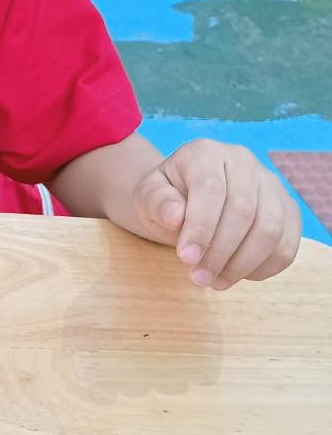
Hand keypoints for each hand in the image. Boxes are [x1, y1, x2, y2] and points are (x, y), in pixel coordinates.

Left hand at [129, 141, 300, 288]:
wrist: (185, 200)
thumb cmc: (166, 199)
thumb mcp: (147, 197)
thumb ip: (157, 202)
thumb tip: (175, 216)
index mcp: (205, 152)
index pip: (211, 189)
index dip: (200, 228)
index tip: (186, 258)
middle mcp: (243, 161)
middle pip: (243, 211)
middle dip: (220, 252)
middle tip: (198, 278)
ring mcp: (270, 184)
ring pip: (270, 230)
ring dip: (242, 264)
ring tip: (214, 282)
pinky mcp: (288, 210)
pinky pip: (286, 245)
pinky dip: (264, 268)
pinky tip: (236, 274)